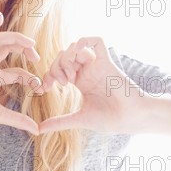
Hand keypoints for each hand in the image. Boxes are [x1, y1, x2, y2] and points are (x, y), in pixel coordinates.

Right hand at [0, 12, 43, 135]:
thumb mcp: (1, 115)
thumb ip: (19, 119)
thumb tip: (37, 129)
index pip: (16, 71)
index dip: (30, 77)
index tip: (39, 87)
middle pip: (8, 48)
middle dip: (25, 49)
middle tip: (36, 57)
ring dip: (15, 38)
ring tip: (29, 42)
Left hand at [38, 37, 154, 133]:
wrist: (130, 118)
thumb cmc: (111, 120)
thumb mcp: (79, 119)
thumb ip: (59, 121)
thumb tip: (39, 129)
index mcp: (81, 82)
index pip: (58, 68)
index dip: (48, 74)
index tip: (44, 89)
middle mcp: (87, 71)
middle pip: (63, 55)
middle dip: (55, 66)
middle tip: (60, 83)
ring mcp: (96, 65)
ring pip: (75, 46)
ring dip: (66, 58)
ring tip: (69, 77)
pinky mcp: (106, 61)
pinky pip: (96, 40)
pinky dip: (84, 43)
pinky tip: (79, 57)